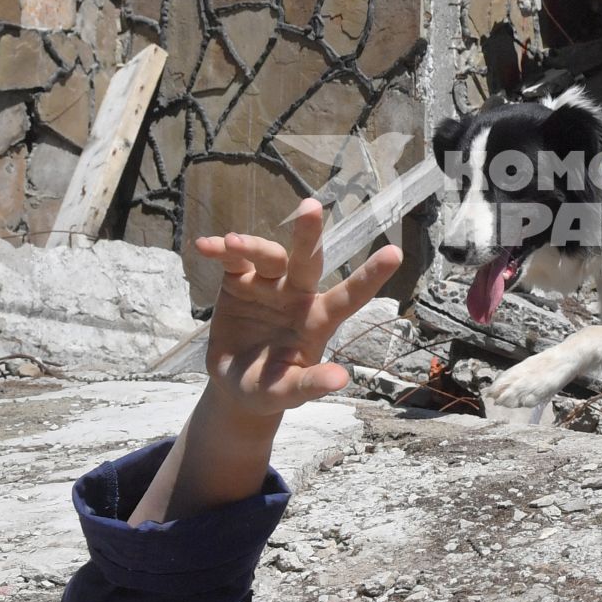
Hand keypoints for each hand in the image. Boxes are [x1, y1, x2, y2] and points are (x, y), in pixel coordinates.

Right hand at [194, 199, 404, 419]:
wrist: (234, 384)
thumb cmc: (269, 389)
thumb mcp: (287, 394)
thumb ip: (310, 385)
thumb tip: (341, 380)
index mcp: (318, 320)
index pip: (350, 296)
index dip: (371, 276)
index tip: (395, 253)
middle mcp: (297, 295)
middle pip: (307, 260)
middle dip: (308, 234)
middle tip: (310, 207)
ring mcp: (268, 285)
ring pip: (267, 256)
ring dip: (252, 246)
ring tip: (232, 244)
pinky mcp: (239, 281)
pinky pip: (233, 260)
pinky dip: (221, 250)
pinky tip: (206, 246)